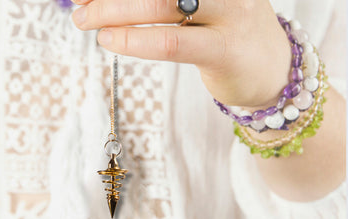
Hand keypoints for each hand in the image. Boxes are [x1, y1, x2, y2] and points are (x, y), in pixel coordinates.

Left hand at [71, 0, 291, 107]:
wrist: (276, 73)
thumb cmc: (226, 35)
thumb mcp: (199, 6)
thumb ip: (161, 0)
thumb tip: (105, 0)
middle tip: (78, 3)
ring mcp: (230, 11)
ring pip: (159, 4)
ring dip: (112, 11)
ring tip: (83, 20)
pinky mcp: (225, 48)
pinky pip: (171, 41)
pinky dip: (134, 40)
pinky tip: (109, 40)